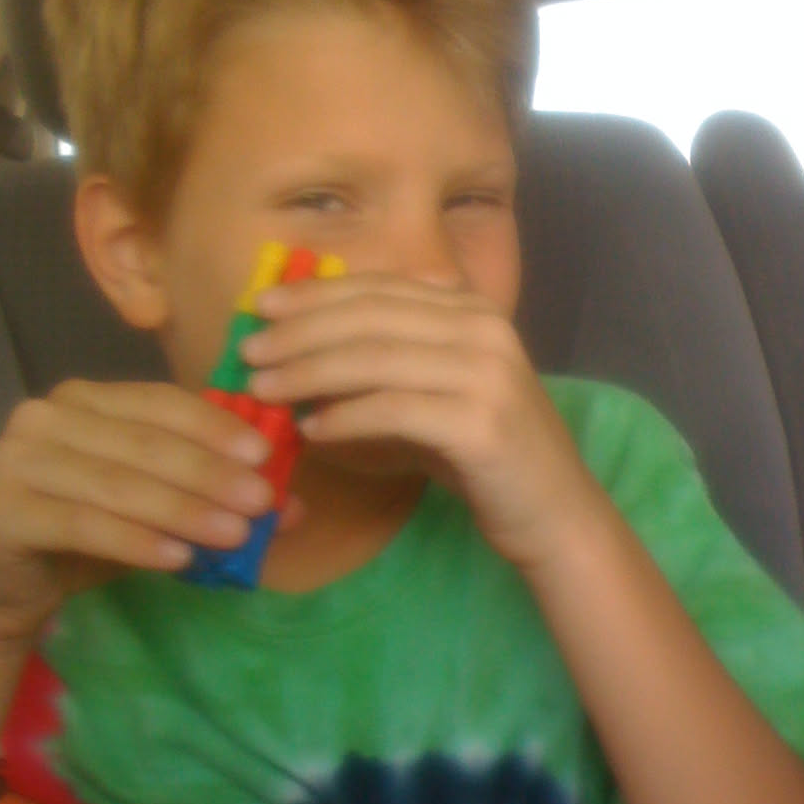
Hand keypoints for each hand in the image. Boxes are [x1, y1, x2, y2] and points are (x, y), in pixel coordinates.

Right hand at [0, 379, 278, 642]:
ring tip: (234, 534)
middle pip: (145, 443)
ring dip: (183, 509)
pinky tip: (178, 559)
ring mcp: (16, 459)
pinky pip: (83, 524)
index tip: (264, 455)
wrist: (3, 585)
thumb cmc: (85, 537)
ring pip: (118, 483)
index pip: (160, 403)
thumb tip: (289, 506)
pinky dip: (136, 541)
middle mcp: (45, 415)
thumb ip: (210, 500)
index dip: (213, 426)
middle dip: (210, 473)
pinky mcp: (3, 509)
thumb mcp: (154, 512)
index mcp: (85, 400)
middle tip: (261, 502)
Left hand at [246, 275, 601, 567]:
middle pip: (371, 317)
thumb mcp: (435, 395)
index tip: (262, 307)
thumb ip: (387, 366)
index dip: (316, 295)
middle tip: (249, 351)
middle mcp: (484, 329)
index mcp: (473, 310)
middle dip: (301, 332)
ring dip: (310, 372)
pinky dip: (346, 416)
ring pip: (376, 358)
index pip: (380, 289)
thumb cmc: (485, 459)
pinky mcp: (482, 422)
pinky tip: (311, 429)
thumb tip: (301, 352)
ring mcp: (487, 373)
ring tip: (264, 389)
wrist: (554, 514)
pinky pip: (394, 410)